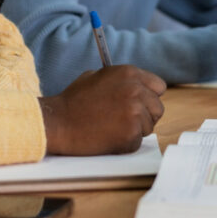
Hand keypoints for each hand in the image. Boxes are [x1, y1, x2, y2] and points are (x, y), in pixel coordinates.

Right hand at [39, 65, 165, 154]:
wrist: (58, 122)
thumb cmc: (73, 101)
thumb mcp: (96, 77)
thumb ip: (120, 80)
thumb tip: (137, 86)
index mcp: (129, 73)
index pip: (158, 87)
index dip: (148, 97)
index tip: (140, 104)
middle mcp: (136, 89)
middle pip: (157, 108)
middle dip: (145, 116)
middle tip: (124, 120)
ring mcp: (135, 111)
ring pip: (149, 126)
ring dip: (135, 130)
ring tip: (111, 128)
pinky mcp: (131, 132)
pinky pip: (137, 141)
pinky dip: (125, 143)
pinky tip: (107, 137)